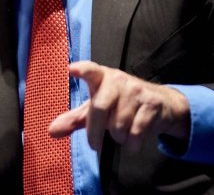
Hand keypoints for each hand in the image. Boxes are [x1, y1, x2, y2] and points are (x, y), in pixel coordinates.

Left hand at [48, 60, 189, 152]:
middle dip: (95, 132)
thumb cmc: (120, 104)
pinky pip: (135, 133)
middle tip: (94, 144)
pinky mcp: (152, 104)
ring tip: (121, 132)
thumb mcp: (97, 108)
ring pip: (118, 125)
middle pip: (100, 107)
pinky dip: (132, 144)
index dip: (82, 70)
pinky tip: (134, 139)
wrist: (162, 105)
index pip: (91, 70)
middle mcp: (118, 80)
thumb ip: (75, 119)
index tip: (72, 69)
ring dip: (118, 137)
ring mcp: (136, 91)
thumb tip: (51, 131)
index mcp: (101, 77)